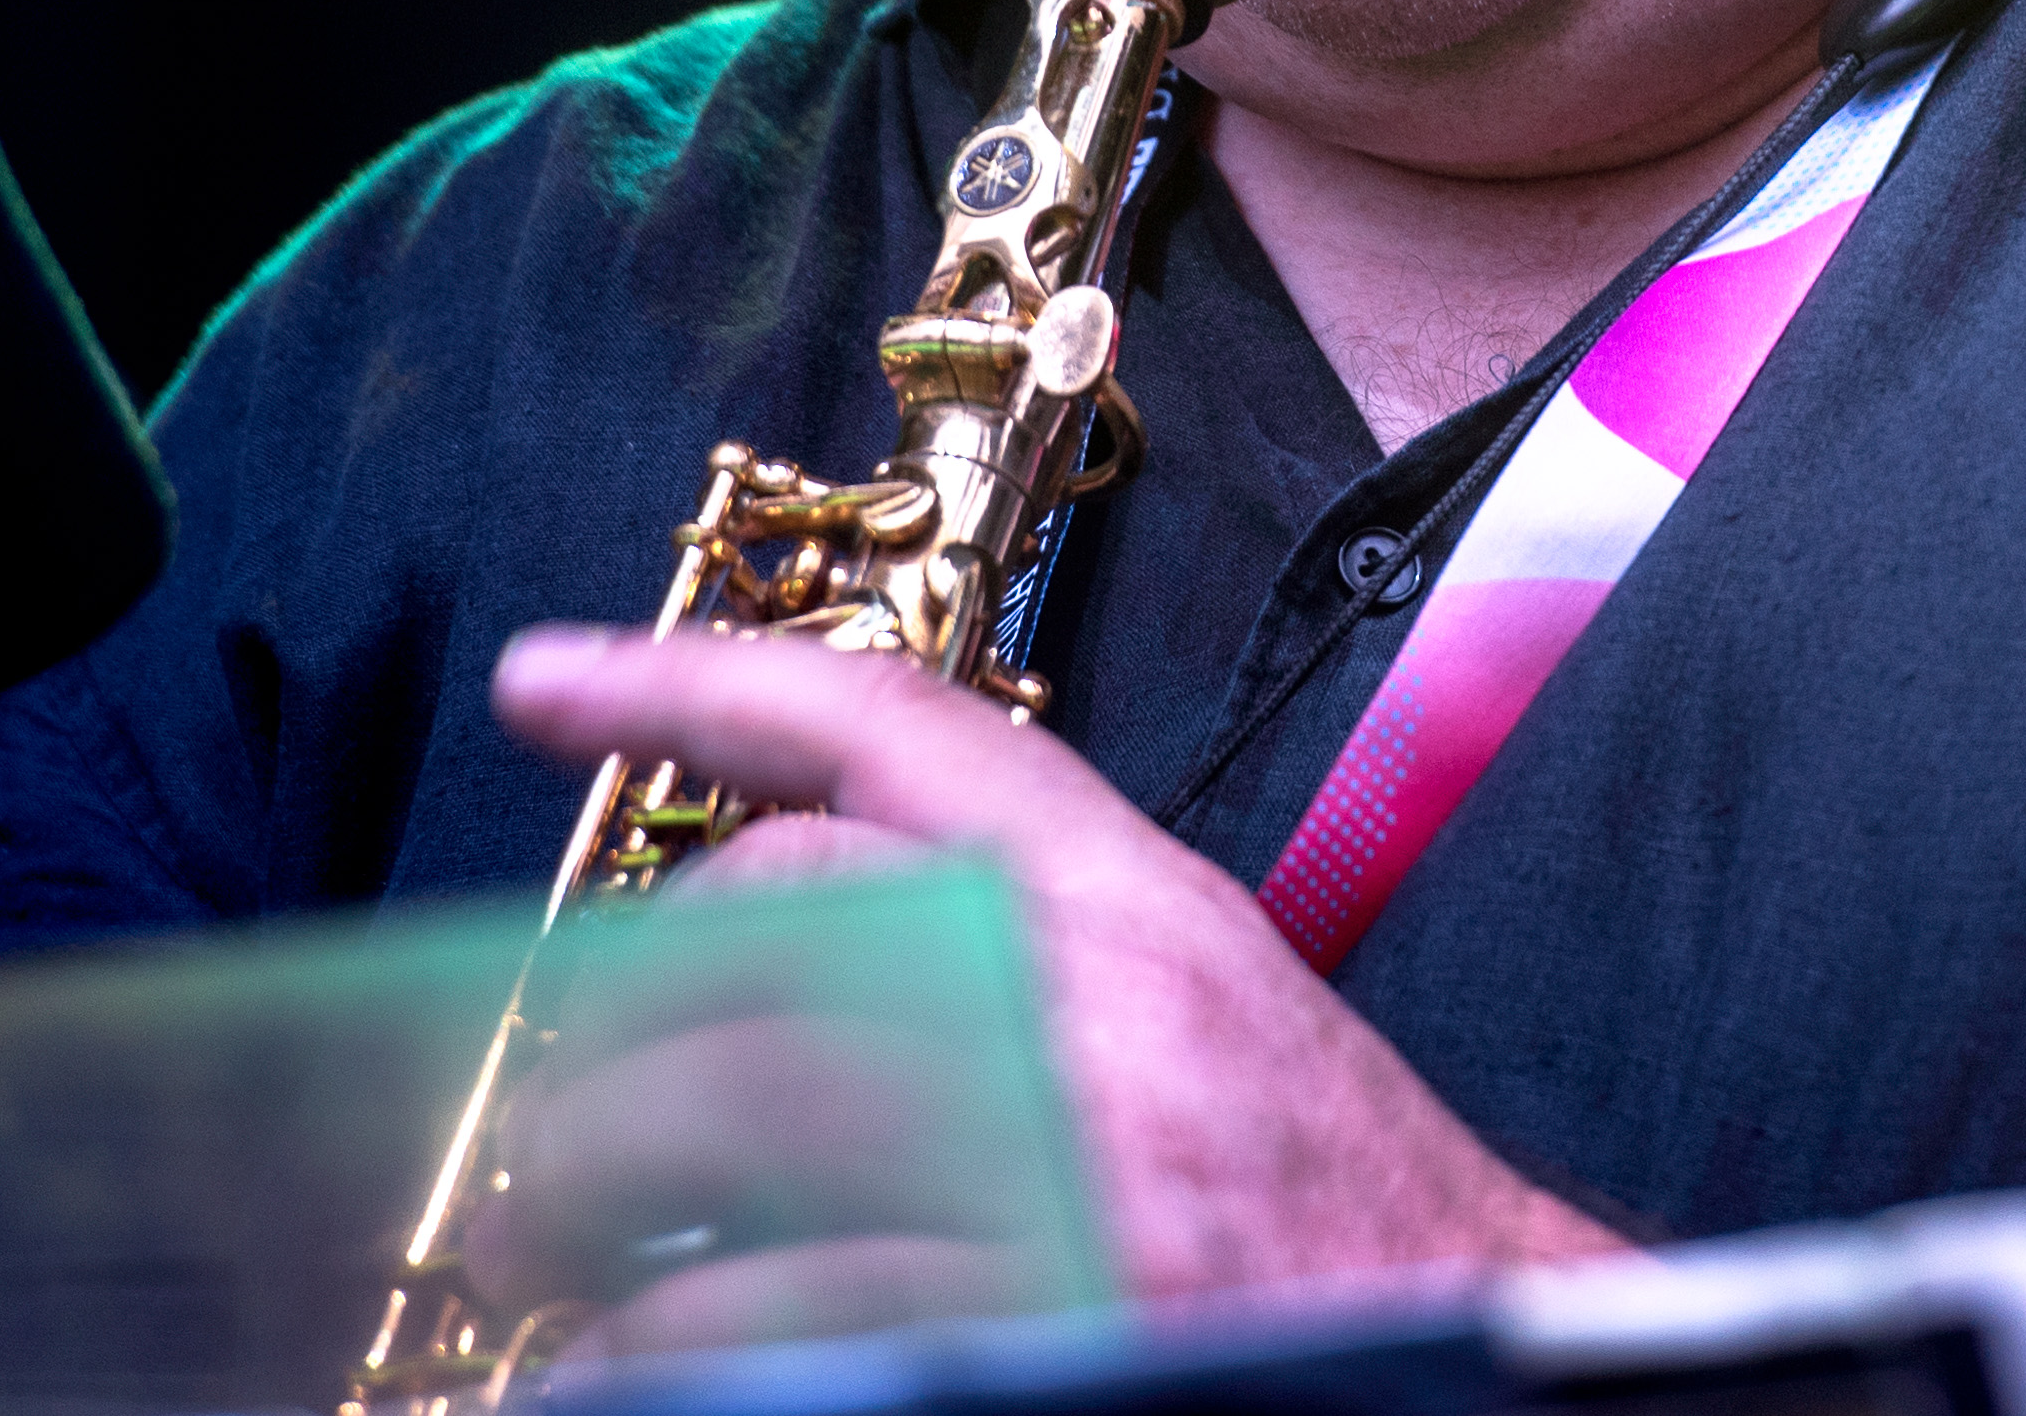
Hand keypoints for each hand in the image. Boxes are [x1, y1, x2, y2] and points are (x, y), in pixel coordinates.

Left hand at [494, 624, 1625, 1304]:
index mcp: (1135, 901)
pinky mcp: (1039, 1311)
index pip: (894, 729)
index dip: (697, 678)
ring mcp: (1071, 1158)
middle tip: (543, 1105)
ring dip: (595, 1191)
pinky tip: (621, 1362)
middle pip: (778, 918)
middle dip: (615, 1012)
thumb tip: (764, 960)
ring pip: (745, 1113)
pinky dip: (660, 1342)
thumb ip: (1019, 952)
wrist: (1482, 1334)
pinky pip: (776, 1309)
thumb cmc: (1330, 1203)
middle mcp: (1099, 999)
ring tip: (548, 1249)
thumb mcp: (1197, 1012)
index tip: (545, 678)